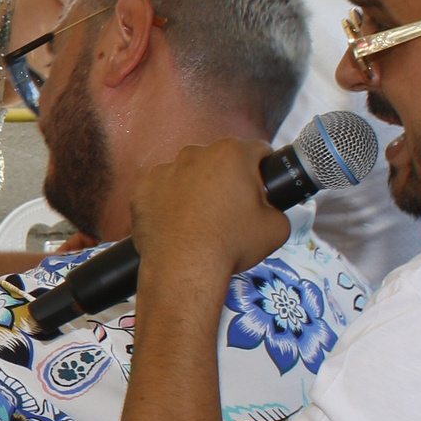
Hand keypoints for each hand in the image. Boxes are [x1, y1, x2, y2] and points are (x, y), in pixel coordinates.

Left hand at [129, 137, 287, 277]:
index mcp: (231, 154)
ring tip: (202, 220)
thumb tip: (270, 207)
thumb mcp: (277, 227)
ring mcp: (164, 171)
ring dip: (197, 189)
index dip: (264, 170)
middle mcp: (194, 154)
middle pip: (220, 160)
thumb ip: (278, 207)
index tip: (262, 187)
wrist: (184, 269)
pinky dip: (170, 203)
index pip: (257, 151)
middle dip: (228, 178)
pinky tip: (178, 224)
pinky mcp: (142, 190)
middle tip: (232, 209)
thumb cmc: (231, 244)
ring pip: (189, 174)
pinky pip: (162, 191)